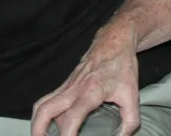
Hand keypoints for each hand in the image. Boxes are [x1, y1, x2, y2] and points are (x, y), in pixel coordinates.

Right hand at [31, 18, 141, 135]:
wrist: (114, 42)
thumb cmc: (123, 67)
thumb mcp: (133, 95)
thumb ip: (130, 120)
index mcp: (91, 92)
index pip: (72, 117)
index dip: (67, 135)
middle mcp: (74, 89)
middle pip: (46, 110)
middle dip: (39, 130)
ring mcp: (67, 85)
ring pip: (42, 104)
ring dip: (37, 122)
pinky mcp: (65, 84)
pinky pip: (47, 99)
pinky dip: (42, 113)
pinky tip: (47, 124)